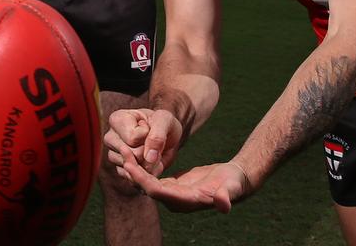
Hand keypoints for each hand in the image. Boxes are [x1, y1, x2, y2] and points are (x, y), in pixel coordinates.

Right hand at [104, 108, 182, 179]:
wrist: (167, 136)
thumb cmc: (163, 123)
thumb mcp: (165, 120)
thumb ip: (157, 135)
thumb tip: (148, 158)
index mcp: (117, 119)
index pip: (132, 138)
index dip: (148, 136)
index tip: (149, 127)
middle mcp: (110, 138)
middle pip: (130, 155)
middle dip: (148, 152)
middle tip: (153, 142)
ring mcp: (113, 155)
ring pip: (133, 168)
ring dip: (149, 163)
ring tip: (152, 151)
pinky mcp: (120, 170)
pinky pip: (134, 178)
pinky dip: (148, 173)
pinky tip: (152, 162)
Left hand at [120, 159, 251, 213]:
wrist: (234, 182)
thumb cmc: (234, 184)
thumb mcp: (231, 188)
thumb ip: (226, 197)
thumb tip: (223, 204)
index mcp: (185, 201)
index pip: (157, 192)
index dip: (142, 180)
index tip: (129, 166)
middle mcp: (175, 201)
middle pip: (147, 188)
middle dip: (133, 172)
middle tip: (121, 153)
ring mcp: (173, 194)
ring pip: (147, 183)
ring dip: (134, 169)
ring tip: (122, 151)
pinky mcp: (173, 186)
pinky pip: (153, 179)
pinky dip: (142, 168)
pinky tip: (132, 156)